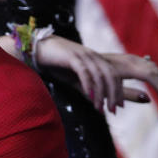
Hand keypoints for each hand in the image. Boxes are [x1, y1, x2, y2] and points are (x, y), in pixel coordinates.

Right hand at [34, 36, 157, 111]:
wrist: (39, 47)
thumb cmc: (55, 62)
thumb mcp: (73, 72)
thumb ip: (84, 81)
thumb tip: (92, 97)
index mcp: (96, 59)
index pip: (114, 75)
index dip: (119, 91)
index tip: (119, 106)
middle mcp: (93, 56)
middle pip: (111, 76)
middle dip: (114, 95)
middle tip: (113, 111)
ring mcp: (83, 55)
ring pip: (99, 76)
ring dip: (101, 94)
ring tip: (100, 109)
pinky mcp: (72, 57)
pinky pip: (84, 72)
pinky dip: (88, 85)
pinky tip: (89, 97)